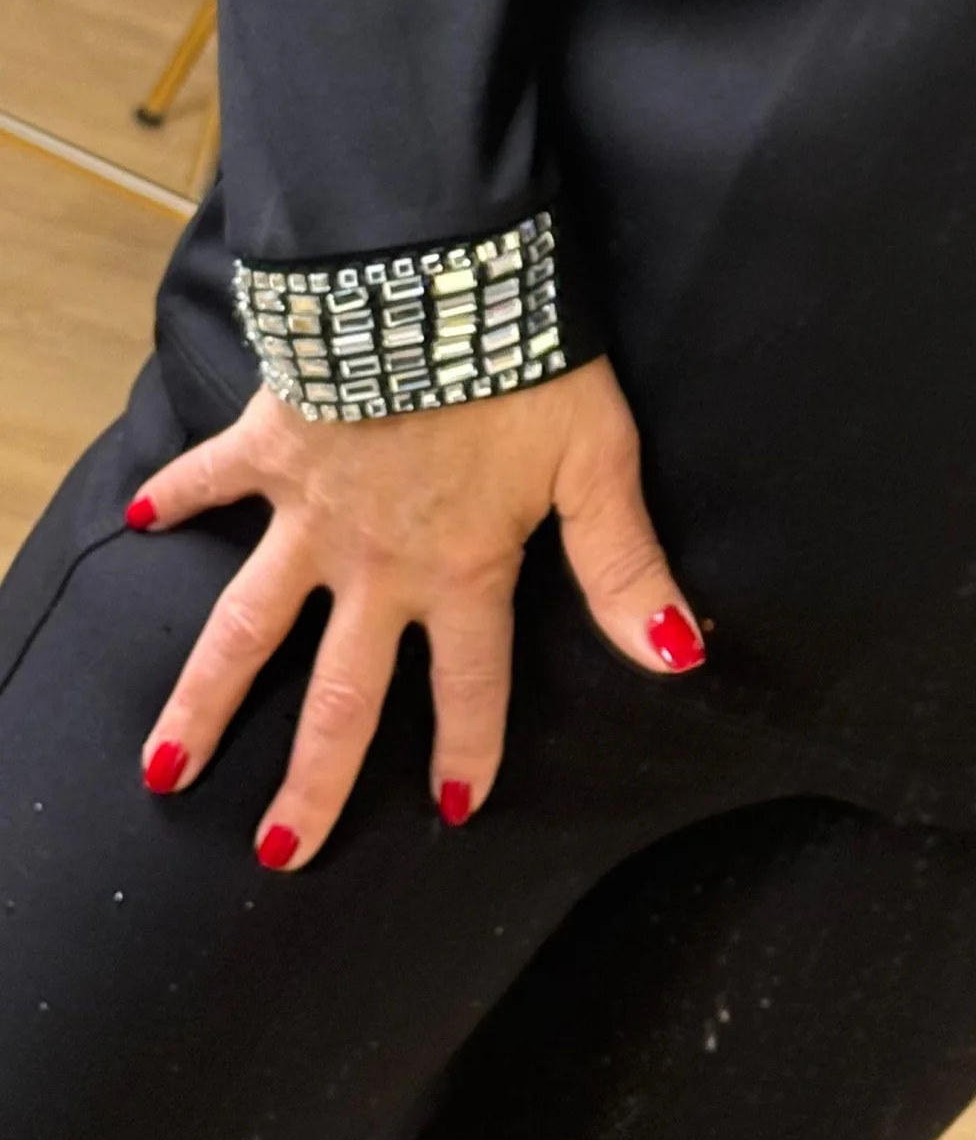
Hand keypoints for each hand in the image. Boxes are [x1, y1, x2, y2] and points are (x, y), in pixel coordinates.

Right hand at [124, 356, 705, 871]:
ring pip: (247, 627)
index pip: (472, 683)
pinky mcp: (271, 446)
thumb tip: (676, 656)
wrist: (434, 283)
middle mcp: (377, 564)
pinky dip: (174, 493)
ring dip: (206, 698)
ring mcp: (312, 513)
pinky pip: (210, 476)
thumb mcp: (597, 463)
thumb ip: (625, 564)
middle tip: (280, 856)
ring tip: (167, 770)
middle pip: (341, 693)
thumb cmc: (527, 366)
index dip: (468, 749)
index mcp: (461, 571)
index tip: (453, 810)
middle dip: (313, 780)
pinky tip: (134, 516)